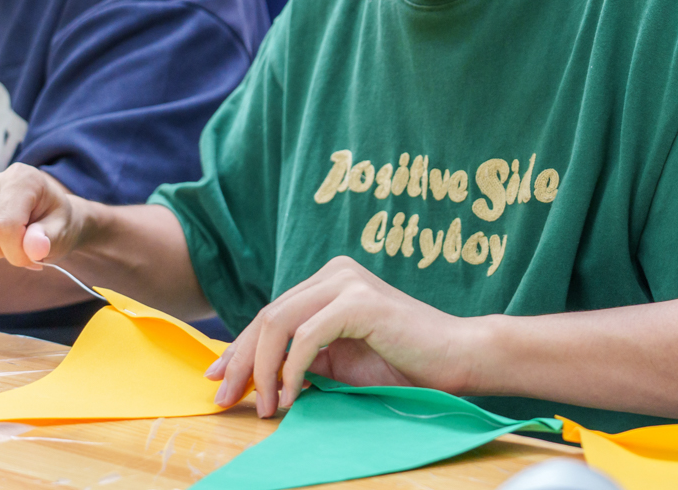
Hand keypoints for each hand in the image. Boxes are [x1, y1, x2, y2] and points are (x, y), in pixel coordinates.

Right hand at [0, 163, 88, 268]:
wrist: (46, 215)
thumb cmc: (55, 222)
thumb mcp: (63, 231)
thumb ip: (49, 239)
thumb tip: (34, 248)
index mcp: (21, 178)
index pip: (4, 226)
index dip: (17, 253)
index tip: (33, 255)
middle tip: (18, 248)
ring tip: (4, 244)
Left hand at [205, 256, 487, 417]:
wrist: (459, 359)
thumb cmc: (405, 365)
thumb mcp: (341, 363)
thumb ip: (304, 359)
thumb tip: (257, 378)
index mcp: (329, 281)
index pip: (270, 314)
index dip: (239, 347)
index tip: (218, 378)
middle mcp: (334, 272)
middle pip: (266, 315)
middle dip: (239, 360)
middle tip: (223, 398)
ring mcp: (346, 282)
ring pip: (278, 322)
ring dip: (262, 369)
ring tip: (263, 406)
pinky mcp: (359, 301)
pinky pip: (306, 336)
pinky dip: (290, 369)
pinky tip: (289, 396)